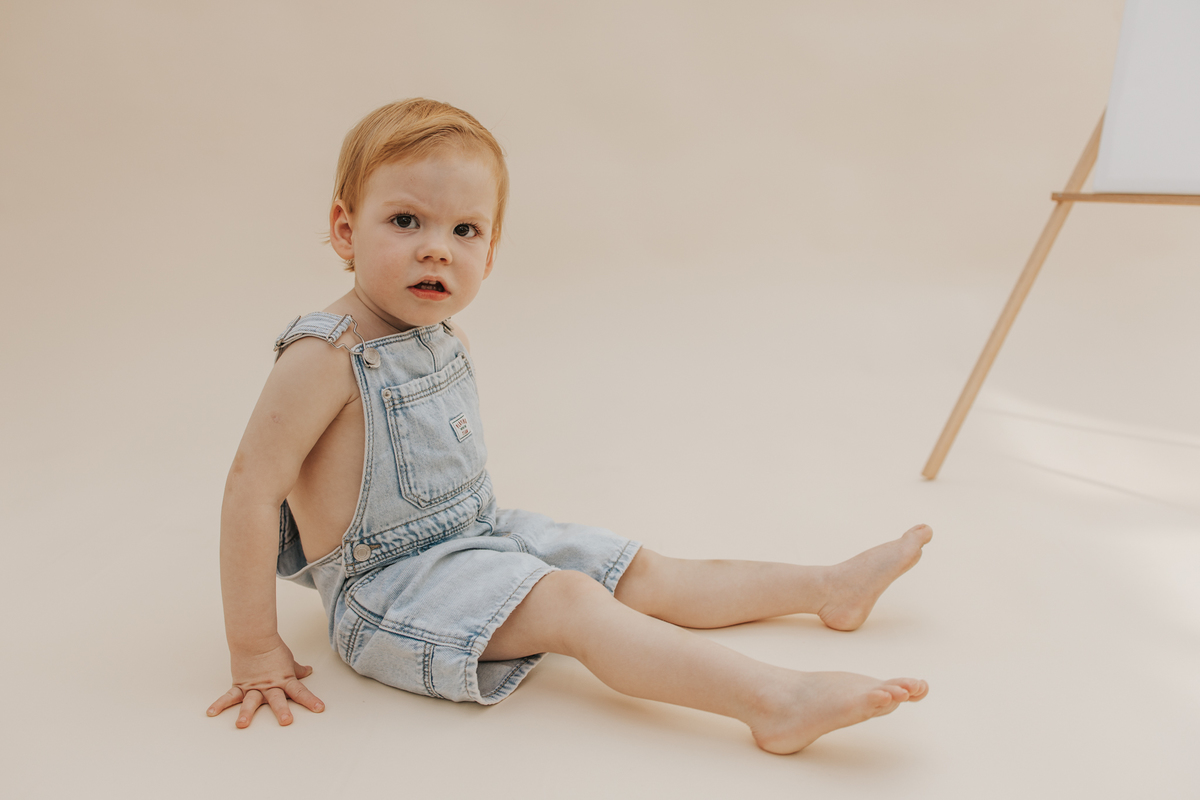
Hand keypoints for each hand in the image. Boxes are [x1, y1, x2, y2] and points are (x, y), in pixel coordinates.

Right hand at [207, 637, 324, 727]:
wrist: (254, 639)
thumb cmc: (273, 650)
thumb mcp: (288, 661)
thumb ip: (297, 670)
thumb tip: (308, 671)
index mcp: (284, 680)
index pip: (300, 692)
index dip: (310, 700)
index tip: (320, 708)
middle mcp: (269, 686)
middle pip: (277, 699)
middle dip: (281, 710)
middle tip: (285, 721)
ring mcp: (253, 687)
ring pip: (251, 701)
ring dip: (247, 712)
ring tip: (242, 724)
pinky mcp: (240, 685)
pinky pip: (229, 696)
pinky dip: (220, 704)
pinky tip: (211, 713)